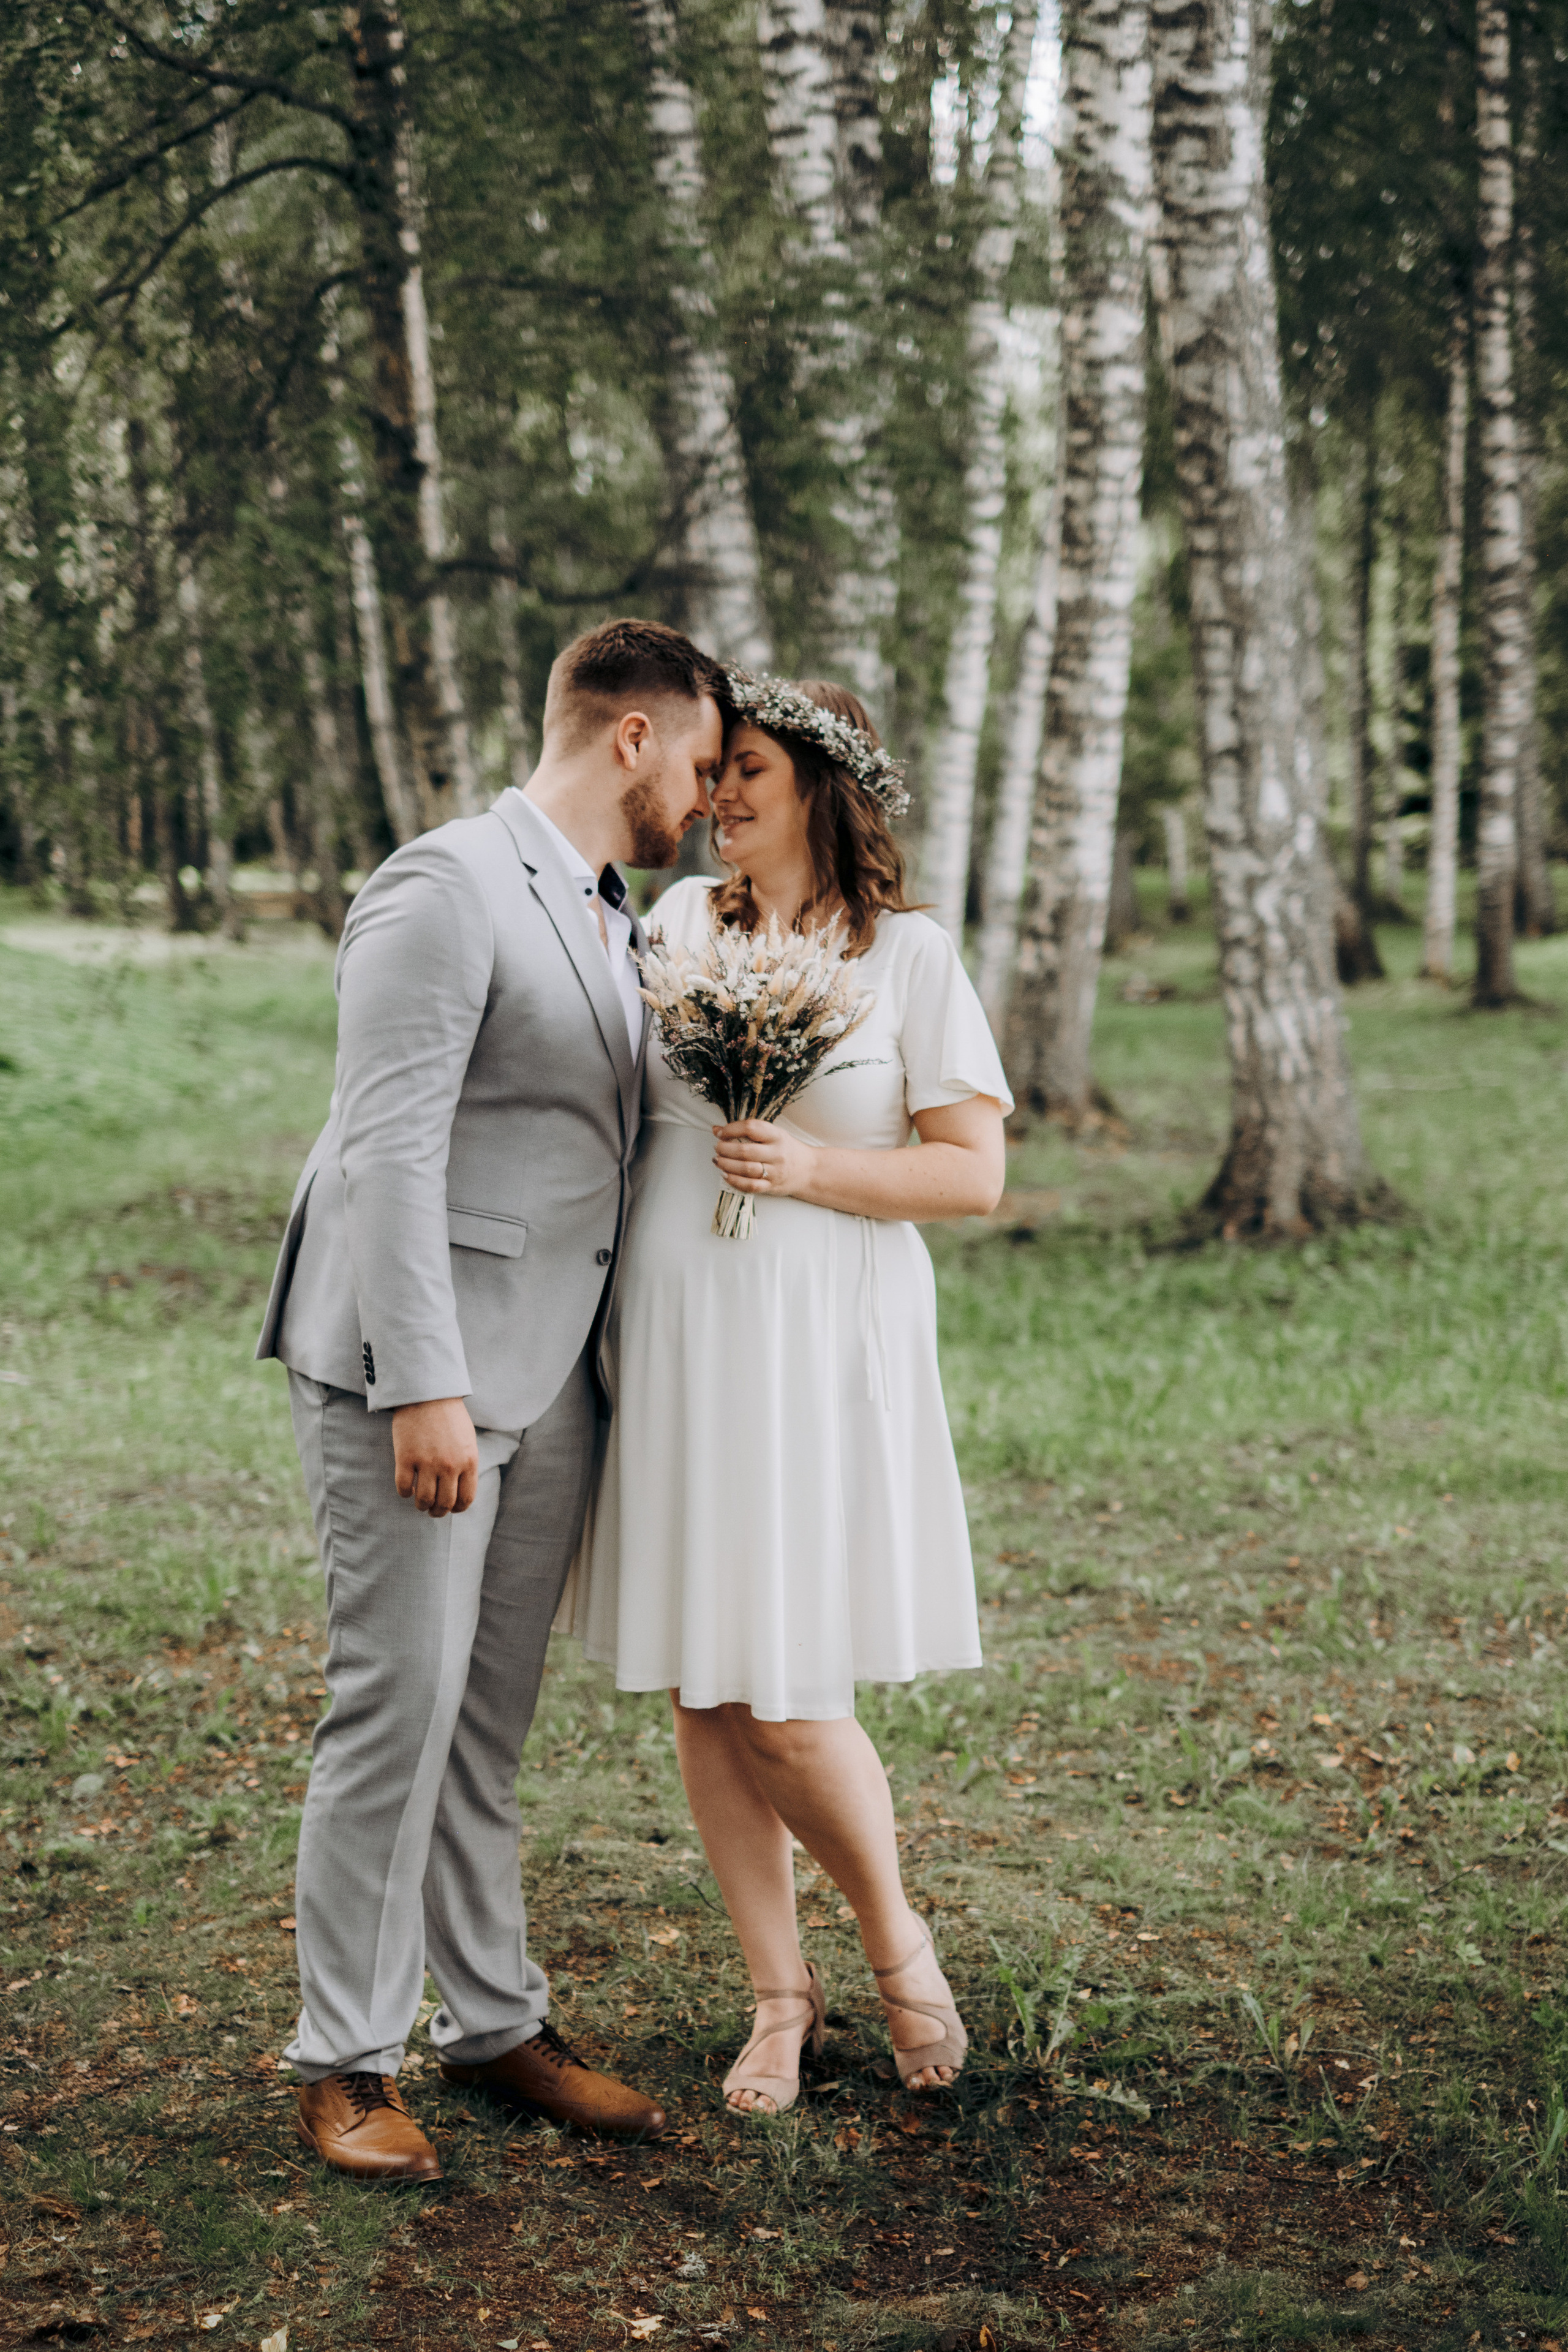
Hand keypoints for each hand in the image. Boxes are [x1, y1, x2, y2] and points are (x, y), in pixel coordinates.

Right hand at [393, 1397, 478, 1516]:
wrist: (427, 1392)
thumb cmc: (449, 1415)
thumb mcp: (467, 1440)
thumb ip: (466, 1464)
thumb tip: (459, 1490)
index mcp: (468, 1461)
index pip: (465, 1499)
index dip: (456, 1509)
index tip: (449, 1507)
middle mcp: (450, 1466)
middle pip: (444, 1504)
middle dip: (438, 1512)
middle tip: (432, 1509)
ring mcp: (428, 1463)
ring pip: (424, 1500)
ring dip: (421, 1505)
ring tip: (419, 1501)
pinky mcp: (406, 1458)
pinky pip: (404, 1488)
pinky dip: (405, 1493)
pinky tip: (407, 1487)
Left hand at [712, 1117, 812, 1198]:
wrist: (809, 1170)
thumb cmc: (788, 1150)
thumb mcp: (775, 1135)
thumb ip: (749, 1132)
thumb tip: (717, 1129)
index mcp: (778, 1136)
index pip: (752, 1128)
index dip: (732, 1129)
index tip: (720, 1132)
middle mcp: (777, 1154)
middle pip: (745, 1151)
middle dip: (725, 1149)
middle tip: (717, 1147)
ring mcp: (775, 1172)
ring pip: (746, 1169)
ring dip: (726, 1164)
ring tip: (718, 1160)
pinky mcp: (771, 1187)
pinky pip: (750, 1186)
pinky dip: (735, 1181)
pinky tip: (726, 1175)